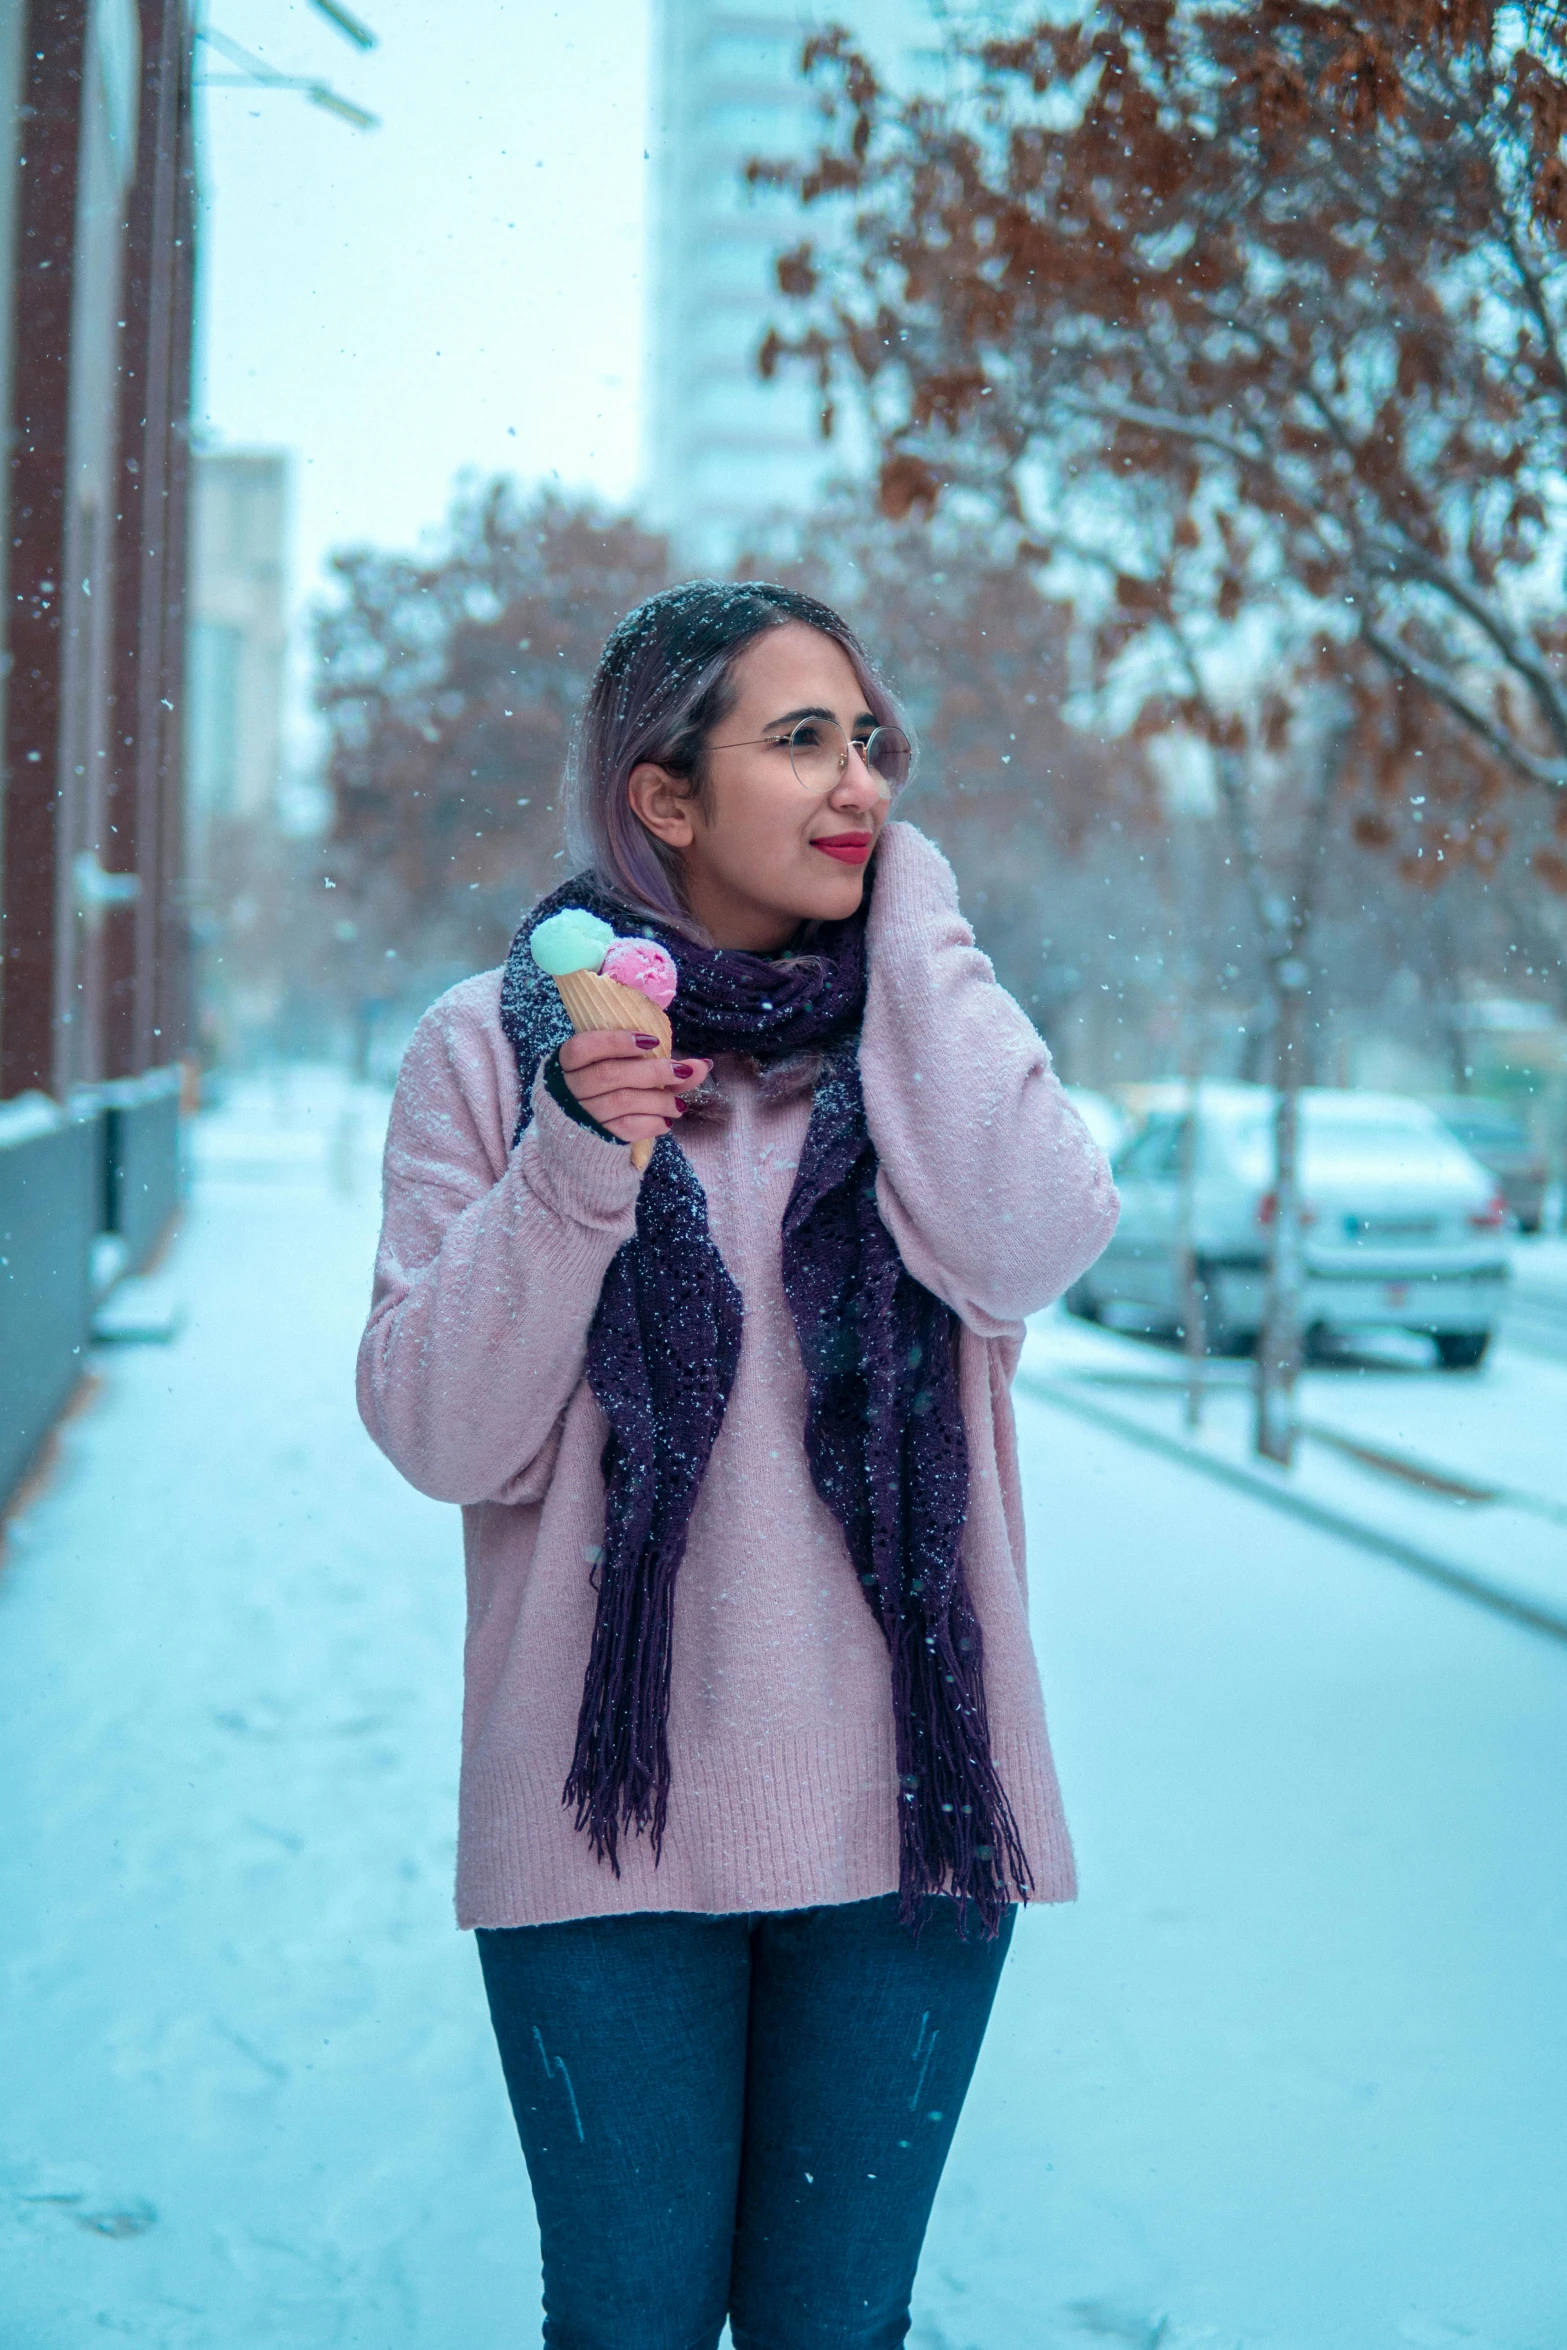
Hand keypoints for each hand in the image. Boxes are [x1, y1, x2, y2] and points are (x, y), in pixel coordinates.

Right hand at [558, 1031, 711, 1146]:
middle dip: (652, 1072)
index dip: (616, 1041)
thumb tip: (703, 1064)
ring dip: (659, 1101)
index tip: (652, 1041)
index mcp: (569, 1062)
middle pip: (609, 1074)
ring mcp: (581, 1115)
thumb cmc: (612, 1089)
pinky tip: (665, 1120)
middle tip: (681, 1072)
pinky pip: (626, 1128)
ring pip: (622, 1102)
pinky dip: (652, 1123)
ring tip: (679, 1105)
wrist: (585, 1133)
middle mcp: (570, 1088)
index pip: (583, 1047)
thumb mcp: (628, 1070)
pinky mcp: (596, 1138)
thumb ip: (663, 1065)